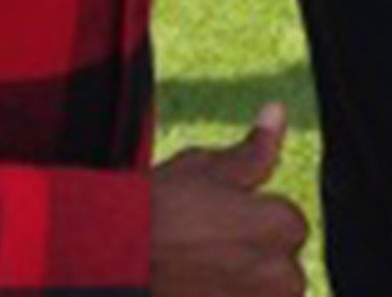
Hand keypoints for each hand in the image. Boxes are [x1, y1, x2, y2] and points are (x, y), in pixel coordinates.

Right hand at [152, 103, 307, 295]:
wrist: (103, 261)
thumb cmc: (155, 211)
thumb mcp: (204, 168)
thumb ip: (253, 151)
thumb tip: (277, 112)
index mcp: (282, 227)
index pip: (289, 224)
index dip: (251, 220)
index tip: (215, 222)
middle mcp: (282, 278)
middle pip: (281, 270)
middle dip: (251, 264)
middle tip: (201, 250)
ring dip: (237, 289)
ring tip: (194, 274)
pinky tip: (192, 291)